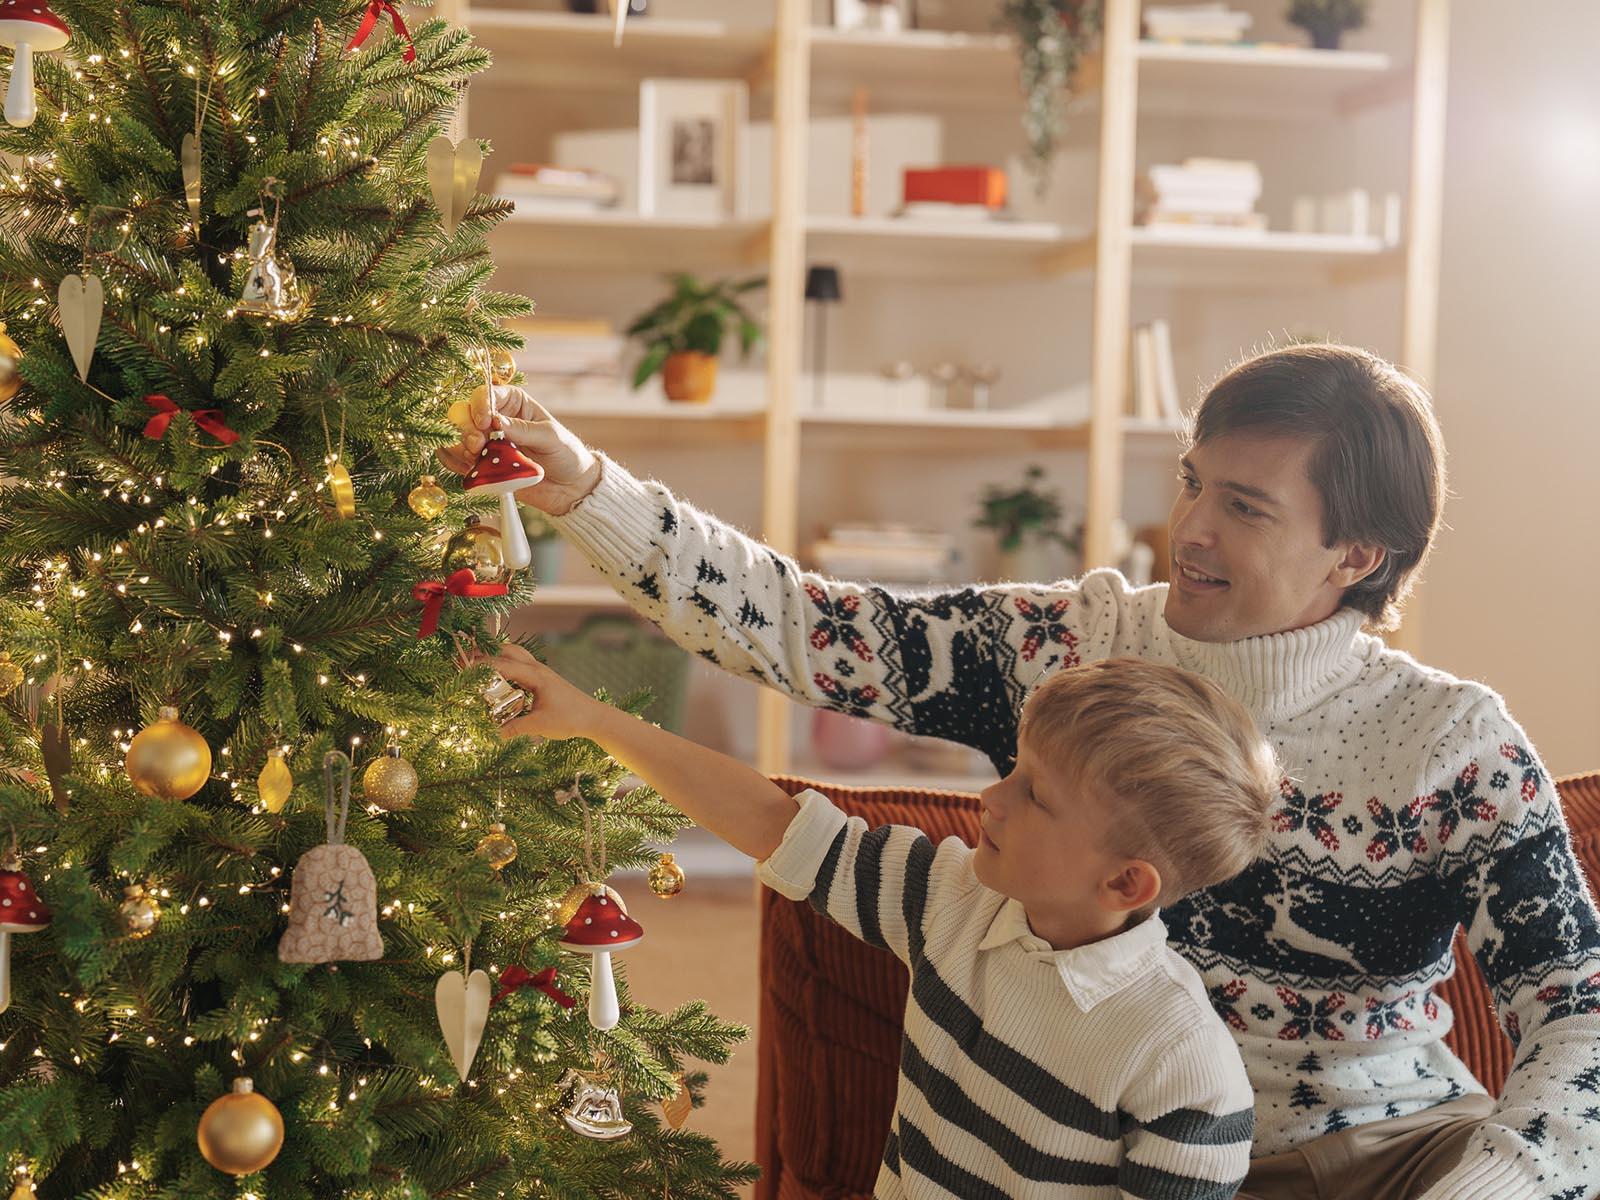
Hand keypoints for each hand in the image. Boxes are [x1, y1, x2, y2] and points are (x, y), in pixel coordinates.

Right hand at [437, 384, 602, 515]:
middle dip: (467, 429)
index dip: (480, 405)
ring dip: (461, 447)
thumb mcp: (552, 437)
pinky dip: (457, 464)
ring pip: (458, 437)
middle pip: (464, 414)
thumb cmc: (567, 454)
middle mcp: (496, 420)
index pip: (486, 394)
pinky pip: (458, 461)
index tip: (486, 422)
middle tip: (478, 445)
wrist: (570, 488)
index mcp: (513, 403)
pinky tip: (470, 469)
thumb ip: (524, 429)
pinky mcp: (483, 466)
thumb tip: (496, 421)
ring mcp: (487, 443)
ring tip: (476, 458)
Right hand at [474, 643, 614, 742]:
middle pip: (507, 650)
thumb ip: (514, 729)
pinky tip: (499, 680)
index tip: (462, 668)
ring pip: (515, 655)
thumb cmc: (571, 718)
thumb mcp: (540, 725)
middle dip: (486, 654)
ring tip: (478, 668)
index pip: (502, 664)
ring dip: (497, 657)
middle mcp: (537, 669)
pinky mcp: (543, 679)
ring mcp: (541, 672)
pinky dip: (507, 666)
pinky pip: (521, 665)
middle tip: (466, 662)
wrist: (595, 718)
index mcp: (535, 675)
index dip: (480, 666)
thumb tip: (490, 734)